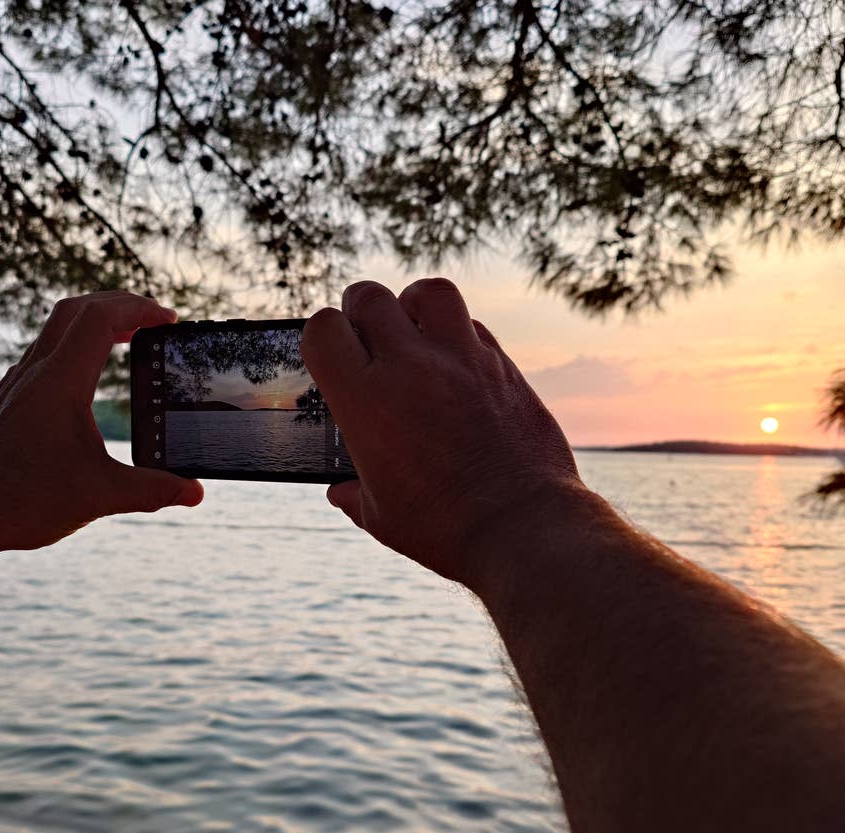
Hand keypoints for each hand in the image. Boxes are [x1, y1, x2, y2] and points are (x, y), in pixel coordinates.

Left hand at [0, 291, 202, 570]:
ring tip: (127, 337)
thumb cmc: (18, 499)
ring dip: (94, 321)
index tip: (169, 320)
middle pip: (76, 309)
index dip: (139, 309)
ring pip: (56, 329)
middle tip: (153, 318)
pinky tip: (87, 377)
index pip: (101, 318)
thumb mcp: (98, 495)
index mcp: (59, 382)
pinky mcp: (10, 402)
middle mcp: (36, 373)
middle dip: (119, 303)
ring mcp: (18, 385)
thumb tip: (194, 492)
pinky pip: (45, 353)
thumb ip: (152, 491)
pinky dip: (75, 346)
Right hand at [301, 278, 590, 590]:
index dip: (321, 337)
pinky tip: (454, 362)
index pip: (323, 330)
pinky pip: (473, 325)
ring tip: (414, 330)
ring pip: (429, 291)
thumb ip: (354, 494)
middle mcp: (409, 367)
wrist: (523, 528)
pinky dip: (457, 333)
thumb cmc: (445, 529)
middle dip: (360, 310)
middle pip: (370, 297)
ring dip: (414, 304)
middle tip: (367, 336)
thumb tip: (339, 490)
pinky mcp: (503, 367)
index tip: (331, 356)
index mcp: (365, 401)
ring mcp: (460, 360)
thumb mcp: (381, 517)